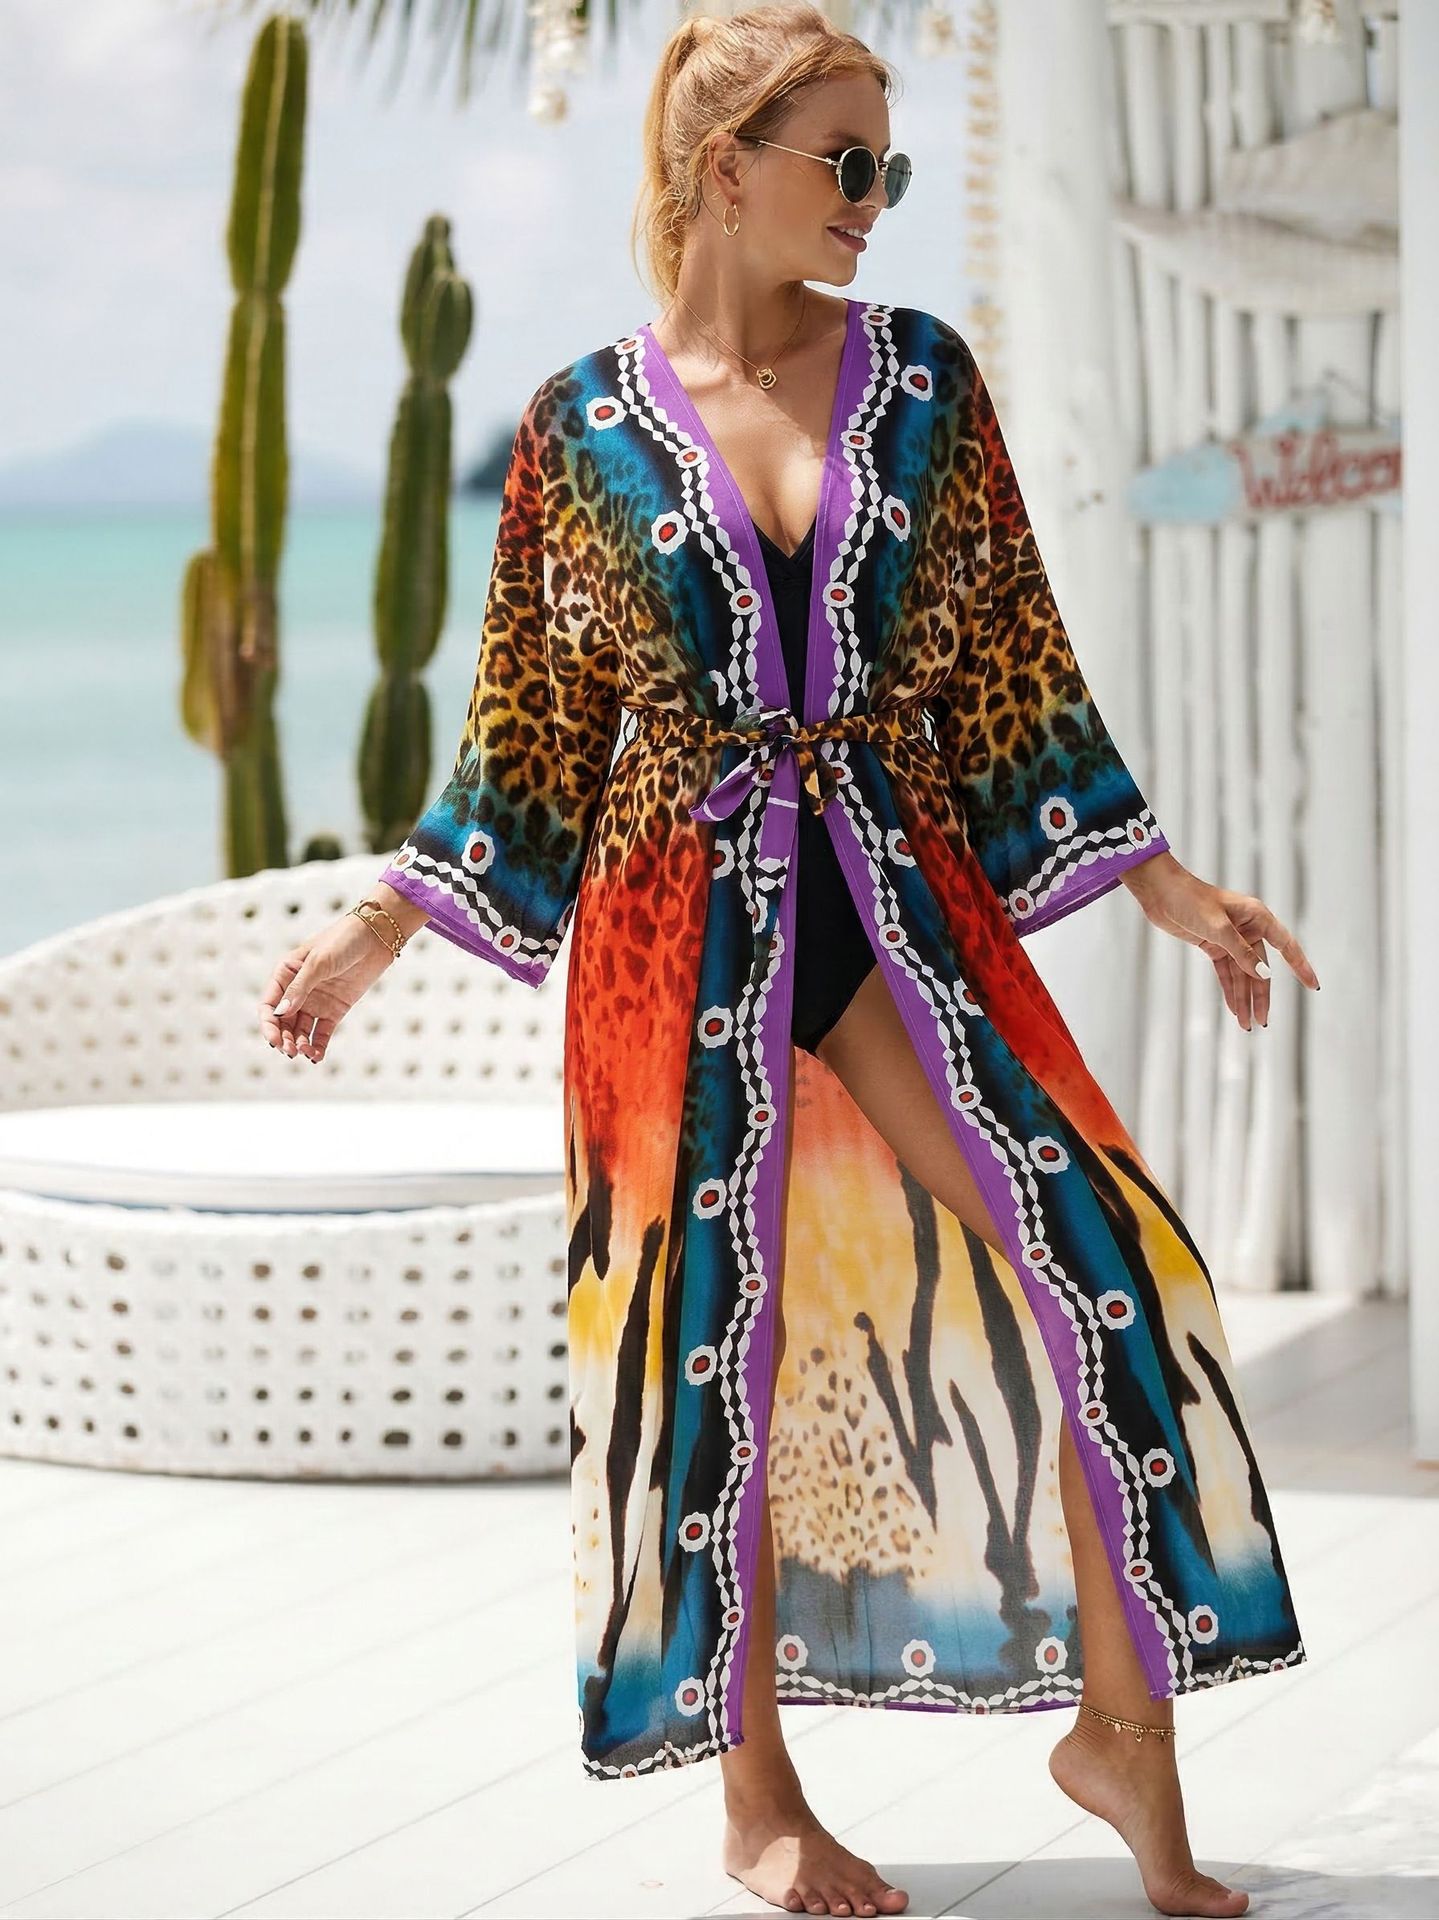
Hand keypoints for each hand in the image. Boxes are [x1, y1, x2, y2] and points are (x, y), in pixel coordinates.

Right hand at [257, 910, 396, 1063]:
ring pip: (301, 1030)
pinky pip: (322, 1032)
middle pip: (283, 1022)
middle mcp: (298, 990)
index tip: (274, 1040)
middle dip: (283, 1038)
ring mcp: (316, 1001)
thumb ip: (300, 988)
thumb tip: (281, 1013)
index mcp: (286, 974)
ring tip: (304, 1053)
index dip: (268, 1024)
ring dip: (299, 1044)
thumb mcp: (319, 962)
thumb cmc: (343, 941)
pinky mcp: (335, 1010)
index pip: (269, 1004)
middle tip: (289, 1051)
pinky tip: (316, 1057)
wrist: (376, 937)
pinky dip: (318, 1046)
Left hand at [1121, 851, 1320, 1030]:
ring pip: (1242, 973)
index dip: (1300, 966)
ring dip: (1243, 998)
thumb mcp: (1218, 929)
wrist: (1160, 892)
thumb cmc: (1190, 900)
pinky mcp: (1214, 945)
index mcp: (1257, 916)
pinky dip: (1230, 989)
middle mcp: (1247, 927)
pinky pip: (1226, 972)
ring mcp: (1231, 937)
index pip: (1286, 945)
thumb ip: (1242, 953)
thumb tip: (1265, 976)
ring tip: (1246, 1024)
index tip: (1313, 985)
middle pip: (1260, 968)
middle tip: (1263, 1021)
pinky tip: (1234, 1008)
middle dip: (1261, 995)